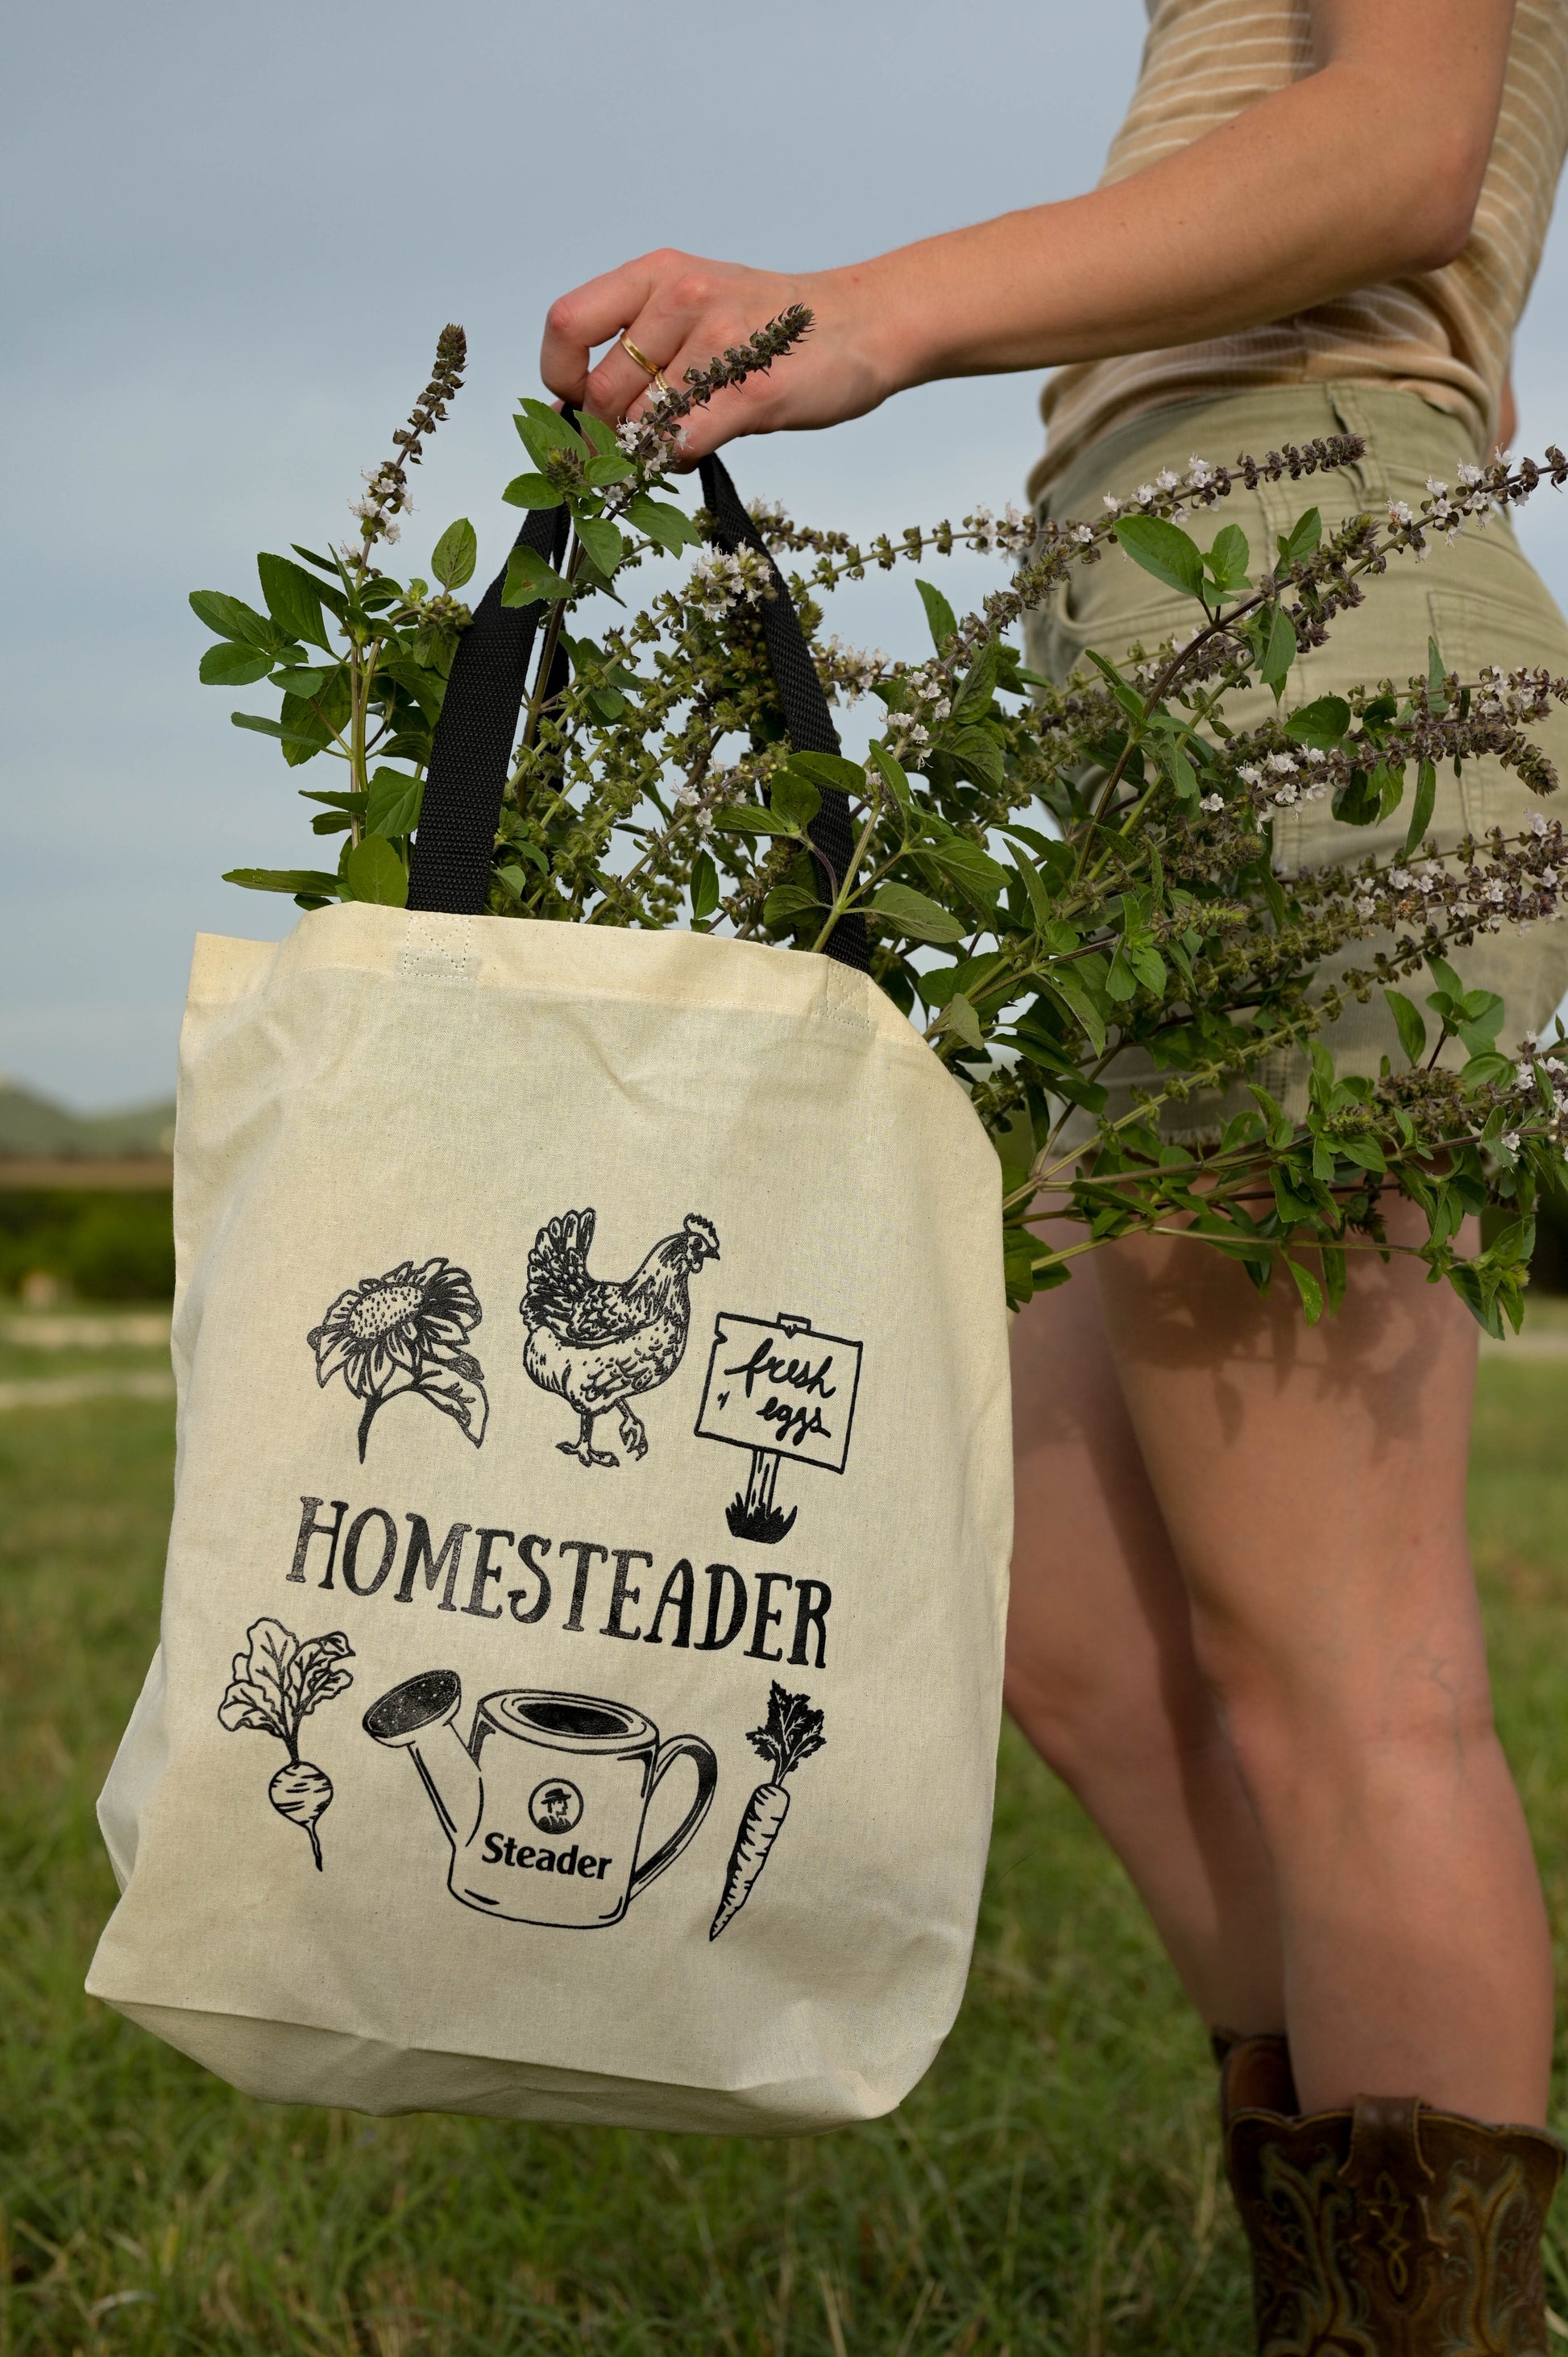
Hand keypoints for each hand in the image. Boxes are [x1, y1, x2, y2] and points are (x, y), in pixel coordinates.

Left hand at [540, 249, 901, 461]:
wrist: (864, 323)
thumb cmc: (773, 326)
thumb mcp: (695, 307)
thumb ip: (638, 346)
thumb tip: (574, 412)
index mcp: (657, 276)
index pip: (567, 324)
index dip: (564, 379)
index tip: (584, 403)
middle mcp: (681, 299)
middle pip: (604, 391)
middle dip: (613, 433)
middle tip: (643, 439)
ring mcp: (719, 342)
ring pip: (644, 424)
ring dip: (654, 449)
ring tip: (687, 432)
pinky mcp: (752, 390)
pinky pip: (685, 444)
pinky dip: (683, 460)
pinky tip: (707, 442)